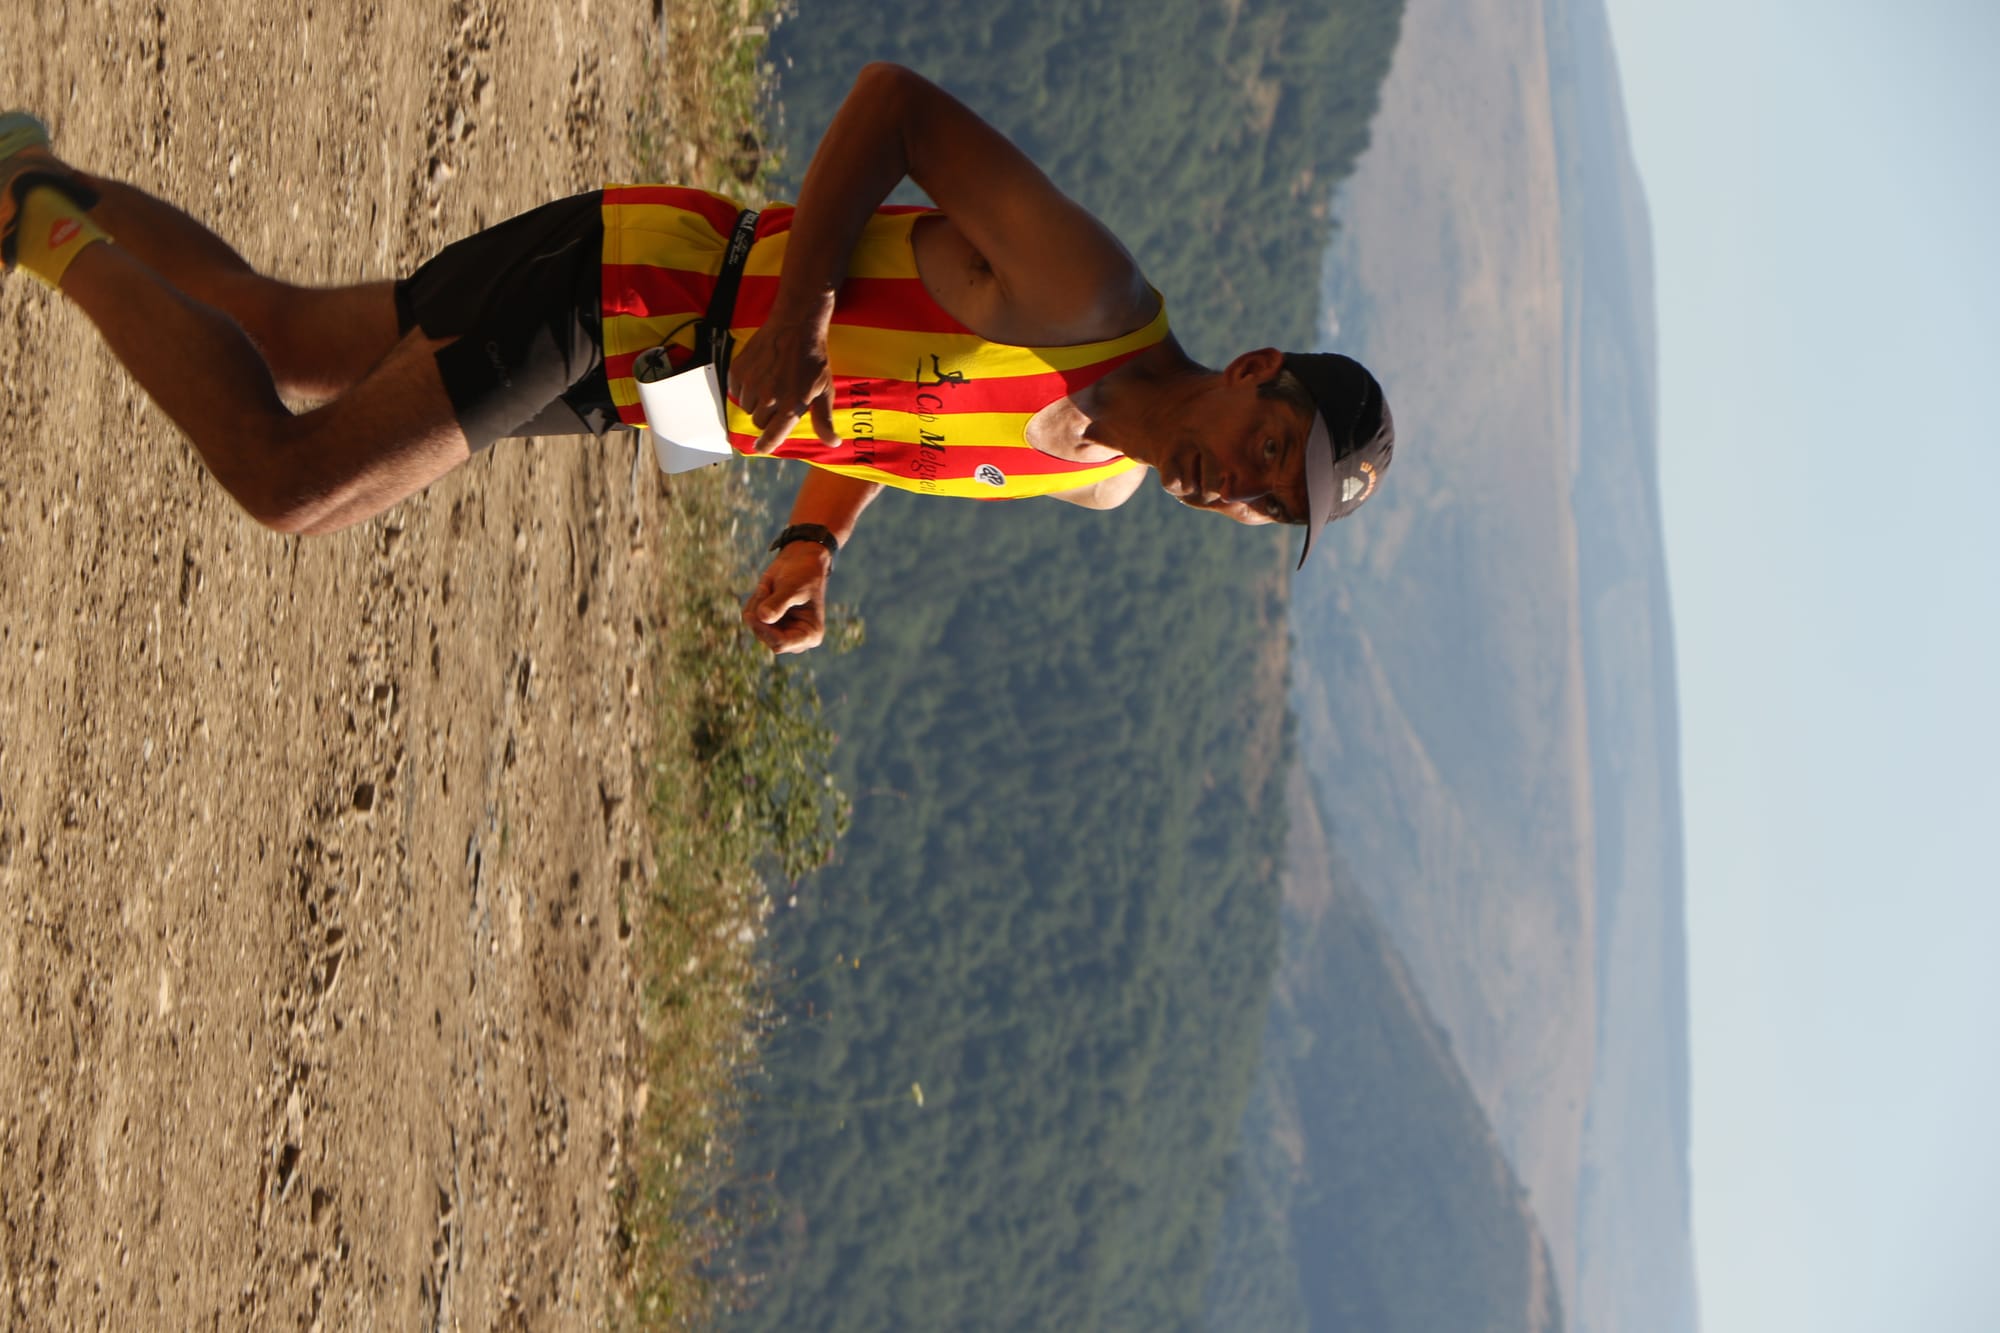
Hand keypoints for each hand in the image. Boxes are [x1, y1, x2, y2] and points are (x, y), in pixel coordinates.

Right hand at [727, 294, 840, 453]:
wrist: (796, 326)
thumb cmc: (813, 361)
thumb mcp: (824, 390)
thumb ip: (824, 420)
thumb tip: (833, 443)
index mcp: (791, 405)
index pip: (772, 435)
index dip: (766, 444)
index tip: (762, 448)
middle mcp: (769, 397)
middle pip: (759, 422)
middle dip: (768, 416)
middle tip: (779, 398)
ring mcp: (751, 383)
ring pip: (747, 408)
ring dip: (756, 402)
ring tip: (770, 383)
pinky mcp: (738, 370)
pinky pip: (736, 391)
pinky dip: (745, 388)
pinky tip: (759, 375)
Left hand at [742, 543, 832, 653]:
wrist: (800, 561)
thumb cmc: (803, 573)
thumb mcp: (792, 586)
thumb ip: (778, 603)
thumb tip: (763, 618)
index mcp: (810, 634)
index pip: (781, 643)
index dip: (764, 630)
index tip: (752, 614)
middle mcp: (796, 639)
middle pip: (765, 636)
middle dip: (761, 611)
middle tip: (766, 588)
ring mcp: (781, 633)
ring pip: (755, 626)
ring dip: (757, 603)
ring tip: (769, 587)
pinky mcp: (769, 625)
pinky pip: (750, 618)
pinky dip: (754, 601)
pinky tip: (767, 590)